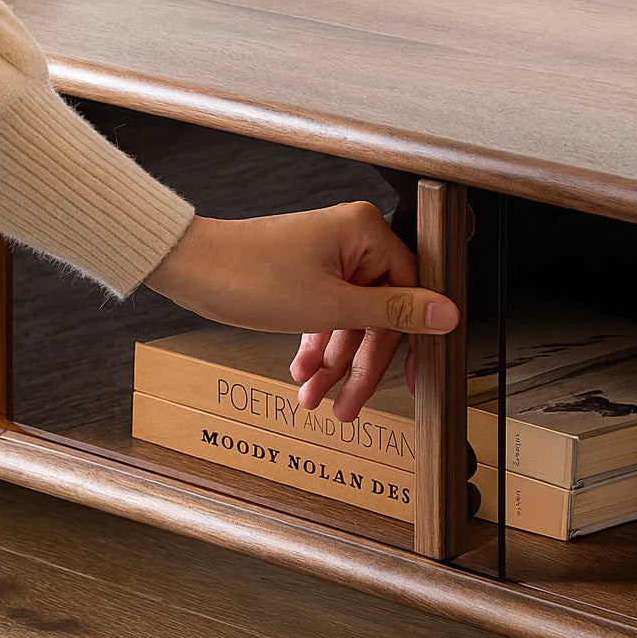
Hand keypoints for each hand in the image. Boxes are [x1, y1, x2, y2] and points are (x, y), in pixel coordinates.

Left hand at [145, 202, 458, 418]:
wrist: (189, 267)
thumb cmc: (249, 274)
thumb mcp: (331, 305)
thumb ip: (394, 313)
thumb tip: (448, 313)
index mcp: (367, 233)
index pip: (410, 292)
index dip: (411, 341)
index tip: (415, 378)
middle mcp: (353, 240)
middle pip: (376, 314)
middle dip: (358, 365)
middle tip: (350, 405)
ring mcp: (329, 257)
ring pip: (348, 320)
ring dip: (333, 363)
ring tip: (316, 399)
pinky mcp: (308, 272)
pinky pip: (325, 315)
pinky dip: (316, 345)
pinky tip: (304, 374)